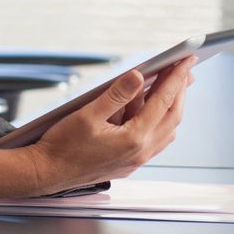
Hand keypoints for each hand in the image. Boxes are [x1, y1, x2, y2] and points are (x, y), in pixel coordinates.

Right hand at [26, 57, 194, 193]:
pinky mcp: (129, 163)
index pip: (163, 101)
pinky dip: (159, 121)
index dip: (177, 78)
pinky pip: (155, 140)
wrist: (47, 173)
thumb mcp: (87, 114)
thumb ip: (116, 95)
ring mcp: (136, 160)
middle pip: (172, 116)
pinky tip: (151, 110)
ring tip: (171, 86)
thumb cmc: (62, 146)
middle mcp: (140, 152)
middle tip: (184, 69)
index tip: (187, 60)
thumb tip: (138, 76)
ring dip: (171, 106)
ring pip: (166, 129)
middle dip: (180, 90)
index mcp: (134, 139)